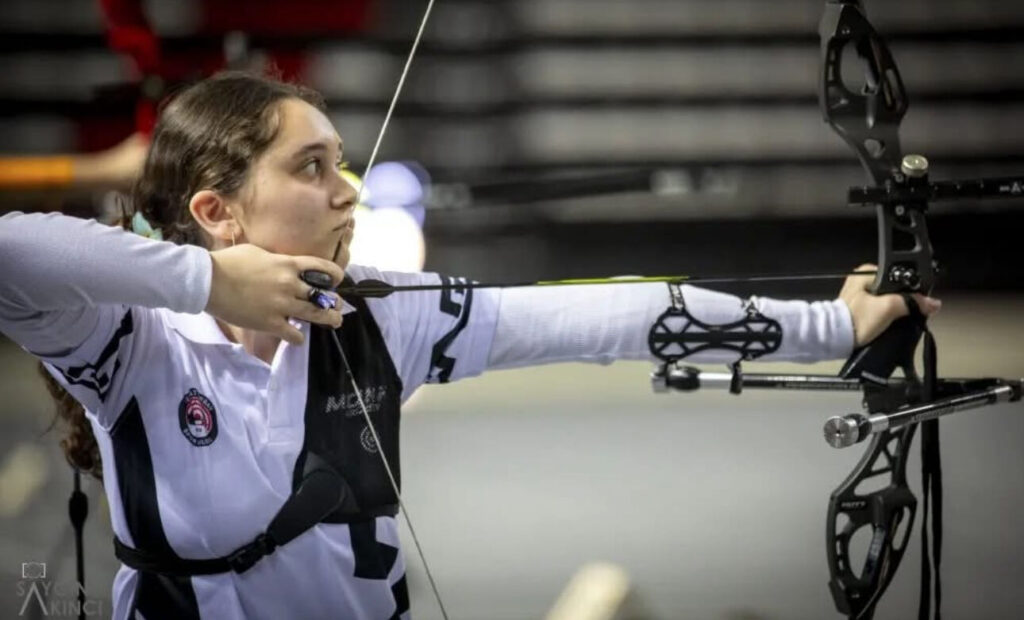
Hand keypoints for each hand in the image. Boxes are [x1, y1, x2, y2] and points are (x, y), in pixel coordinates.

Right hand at [205, 244, 344, 344]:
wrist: (207, 281)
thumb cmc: (228, 262)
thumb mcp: (258, 252)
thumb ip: (276, 260)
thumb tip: (284, 264)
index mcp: (288, 264)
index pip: (323, 268)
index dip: (335, 275)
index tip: (337, 280)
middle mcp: (289, 284)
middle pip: (323, 295)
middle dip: (334, 301)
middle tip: (337, 305)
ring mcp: (281, 305)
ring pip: (315, 315)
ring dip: (328, 319)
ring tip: (335, 322)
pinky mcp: (270, 323)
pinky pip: (294, 334)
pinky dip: (298, 337)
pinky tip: (298, 337)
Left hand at [839, 263, 941, 345]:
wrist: (834, 339)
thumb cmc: (856, 320)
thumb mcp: (888, 308)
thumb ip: (912, 303)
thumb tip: (933, 303)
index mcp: (865, 272)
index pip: (898, 276)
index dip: (910, 289)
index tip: (918, 302)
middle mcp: (861, 280)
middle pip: (894, 289)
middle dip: (903, 301)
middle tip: (908, 313)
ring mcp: (859, 295)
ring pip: (887, 300)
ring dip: (895, 310)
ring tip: (898, 320)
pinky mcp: (858, 309)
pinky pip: (879, 309)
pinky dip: (886, 315)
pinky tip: (889, 323)